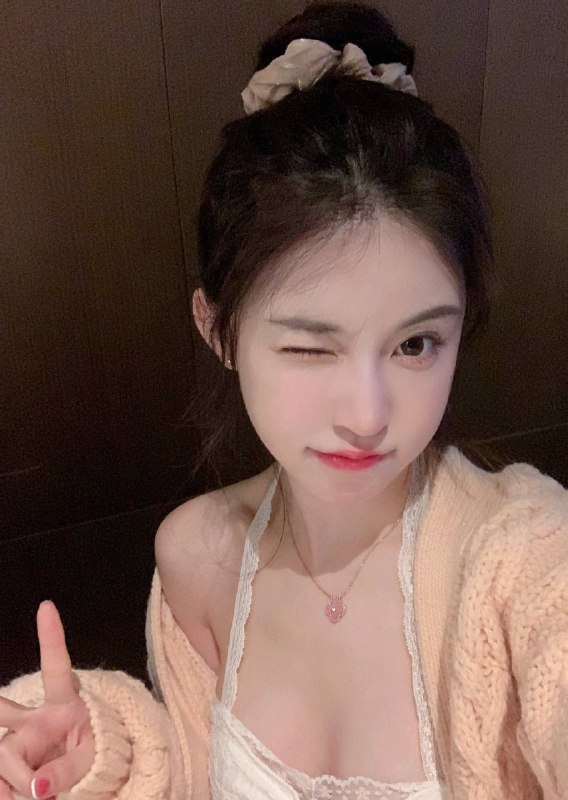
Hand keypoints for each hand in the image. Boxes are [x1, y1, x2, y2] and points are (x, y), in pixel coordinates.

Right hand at [0, 602, 94, 798]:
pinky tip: (17, 794)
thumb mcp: (94, 760)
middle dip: (4, 734)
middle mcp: (37, 716)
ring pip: (1, 754)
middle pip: (5, 717)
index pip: (57, 667)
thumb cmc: (98, 754)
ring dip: (12, 782)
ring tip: (36, 795)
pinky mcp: (9, 756)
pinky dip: (7, 791)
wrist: (91, 771)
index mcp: (66, 703)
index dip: (51, 636)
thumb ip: (67, 771)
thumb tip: (36, 787)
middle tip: (19, 756)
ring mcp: (19, 736)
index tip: (47, 606)